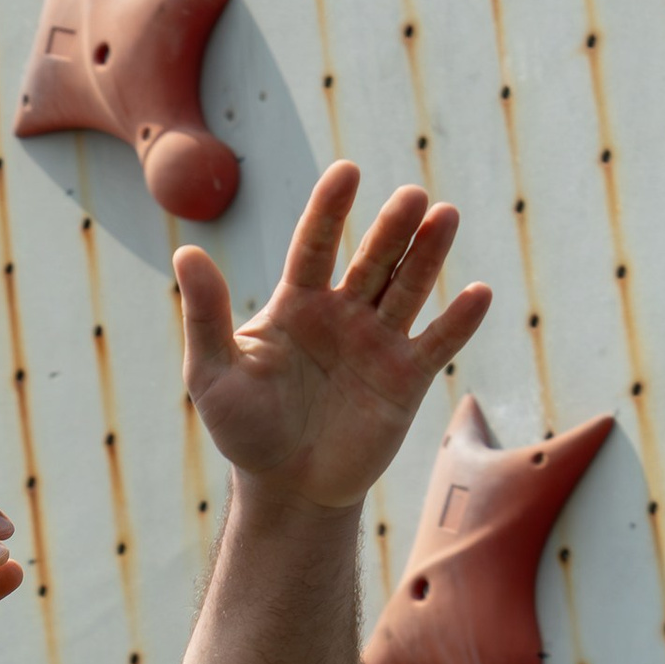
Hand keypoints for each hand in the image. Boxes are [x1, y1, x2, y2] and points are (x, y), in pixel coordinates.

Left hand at [177, 161, 490, 512]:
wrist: (286, 490)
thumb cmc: (244, 430)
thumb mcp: (213, 374)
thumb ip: (206, 315)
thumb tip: (186, 251)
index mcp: (298, 303)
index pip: (315, 245)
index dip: (329, 211)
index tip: (346, 173)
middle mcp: (344, 312)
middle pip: (373, 259)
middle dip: (392, 228)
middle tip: (412, 196)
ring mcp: (379, 342)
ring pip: (409, 288)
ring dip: (428, 254)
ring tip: (445, 216)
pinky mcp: (406, 379)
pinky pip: (437, 344)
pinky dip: (458, 321)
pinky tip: (478, 294)